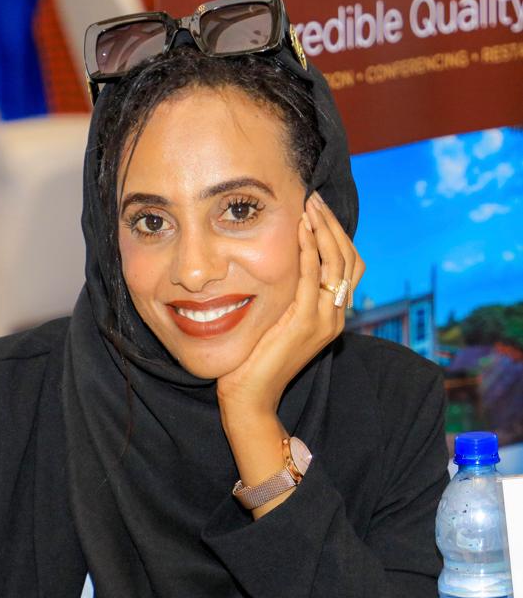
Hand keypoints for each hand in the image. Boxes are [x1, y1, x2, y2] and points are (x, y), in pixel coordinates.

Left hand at [217, 193, 364, 421]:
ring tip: (309, 207)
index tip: (317, 210)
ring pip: (336, 264)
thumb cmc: (255, 359)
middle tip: (314, 199)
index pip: (348, 266)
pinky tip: (300, 231)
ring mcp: (324, 321)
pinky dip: (309, 251)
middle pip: (348, 259)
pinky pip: (313, 278)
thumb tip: (278, 266)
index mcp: (332, 316)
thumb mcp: (277, 320)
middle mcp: (335, 317)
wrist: (250, 398)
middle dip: (332, 225)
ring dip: (323, 231)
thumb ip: (286, 296)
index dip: (337, 235)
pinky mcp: (305, 324)